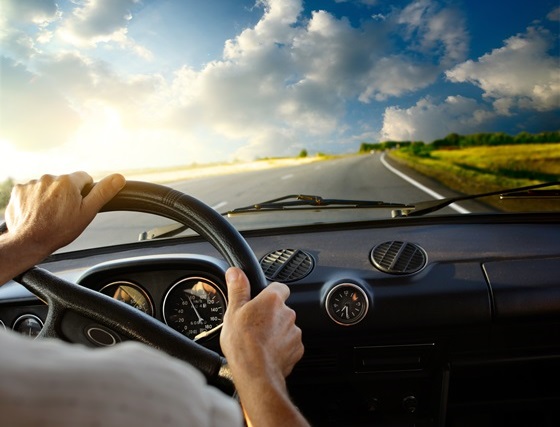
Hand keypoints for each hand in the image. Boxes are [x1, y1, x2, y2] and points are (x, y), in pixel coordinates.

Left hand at [1, 172, 124, 282]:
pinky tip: (36, 213)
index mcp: (68, 182)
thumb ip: (103, 192)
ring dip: (50, 197)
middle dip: (66, 194)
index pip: (84, 178)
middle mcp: (49, 178)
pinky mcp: (19, 191)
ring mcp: (32, 184)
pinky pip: (31, 191)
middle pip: (64, 183)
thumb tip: (119, 177)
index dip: (85, 192)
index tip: (79, 205)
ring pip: (48, 187)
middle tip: (64, 213)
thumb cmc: (59, 230)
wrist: (28, 242)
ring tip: (49, 215)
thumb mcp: (87, 212)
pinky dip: (34, 200)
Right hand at [220, 267, 307, 426]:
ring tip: (258, 342)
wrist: (255, 373)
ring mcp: (294, 332)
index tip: (260, 301)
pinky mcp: (297, 349)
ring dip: (276, 332)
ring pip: (285, 327)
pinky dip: (281, 347)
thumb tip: (235, 272)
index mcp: (272, 300)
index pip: (279, 287)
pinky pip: (289, 344)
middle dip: (270, 316)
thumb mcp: (233, 311)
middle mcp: (288, 313)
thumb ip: (238, 288)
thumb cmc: (242, 343)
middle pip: (281, 309)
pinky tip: (266, 353)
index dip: (269, 293)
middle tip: (254, 325)